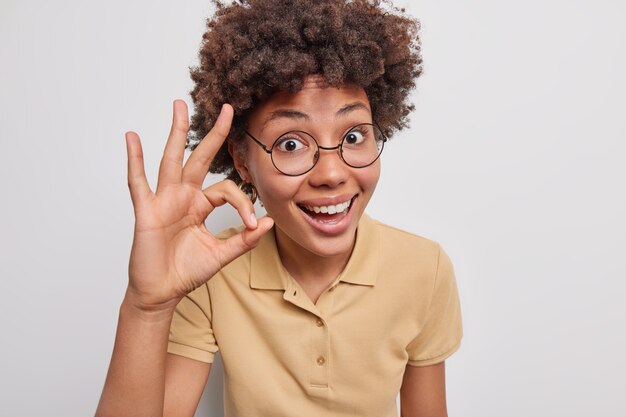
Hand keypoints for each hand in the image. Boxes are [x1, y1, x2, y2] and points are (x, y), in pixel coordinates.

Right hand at [124, 100, 272, 310]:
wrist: (162, 292)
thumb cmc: (186, 272)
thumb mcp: (221, 254)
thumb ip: (244, 240)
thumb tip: (269, 222)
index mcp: (201, 205)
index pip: (227, 189)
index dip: (243, 203)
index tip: (253, 225)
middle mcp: (183, 197)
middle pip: (199, 158)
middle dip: (212, 133)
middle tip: (226, 107)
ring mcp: (164, 201)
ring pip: (172, 160)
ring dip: (177, 132)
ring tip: (180, 105)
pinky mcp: (147, 211)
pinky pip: (139, 183)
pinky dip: (135, 160)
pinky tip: (133, 138)